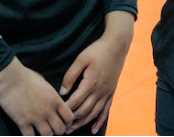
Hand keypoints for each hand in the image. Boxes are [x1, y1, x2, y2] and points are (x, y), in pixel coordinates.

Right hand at [0, 58, 73, 135]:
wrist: (10, 78)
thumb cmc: (27, 77)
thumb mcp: (45, 84)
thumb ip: (51, 96)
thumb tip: (53, 103)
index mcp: (55, 99)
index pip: (69, 117)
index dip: (68, 122)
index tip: (64, 123)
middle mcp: (48, 110)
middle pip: (60, 130)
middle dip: (58, 131)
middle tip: (53, 129)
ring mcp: (35, 118)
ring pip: (47, 135)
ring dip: (46, 135)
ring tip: (42, 131)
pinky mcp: (22, 122)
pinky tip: (30, 133)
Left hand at [61, 12, 133, 133]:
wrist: (117, 45)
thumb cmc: (98, 50)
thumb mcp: (81, 59)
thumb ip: (70, 76)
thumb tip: (62, 92)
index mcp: (90, 83)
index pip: (75, 101)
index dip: (65, 109)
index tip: (56, 113)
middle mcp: (99, 91)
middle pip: (84, 111)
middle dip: (72, 120)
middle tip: (62, 127)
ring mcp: (107, 93)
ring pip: (94, 113)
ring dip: (83, 123)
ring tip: (72, 129)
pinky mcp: (111, 92)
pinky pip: (105, 111)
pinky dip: (99, 121)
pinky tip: (94, 129)